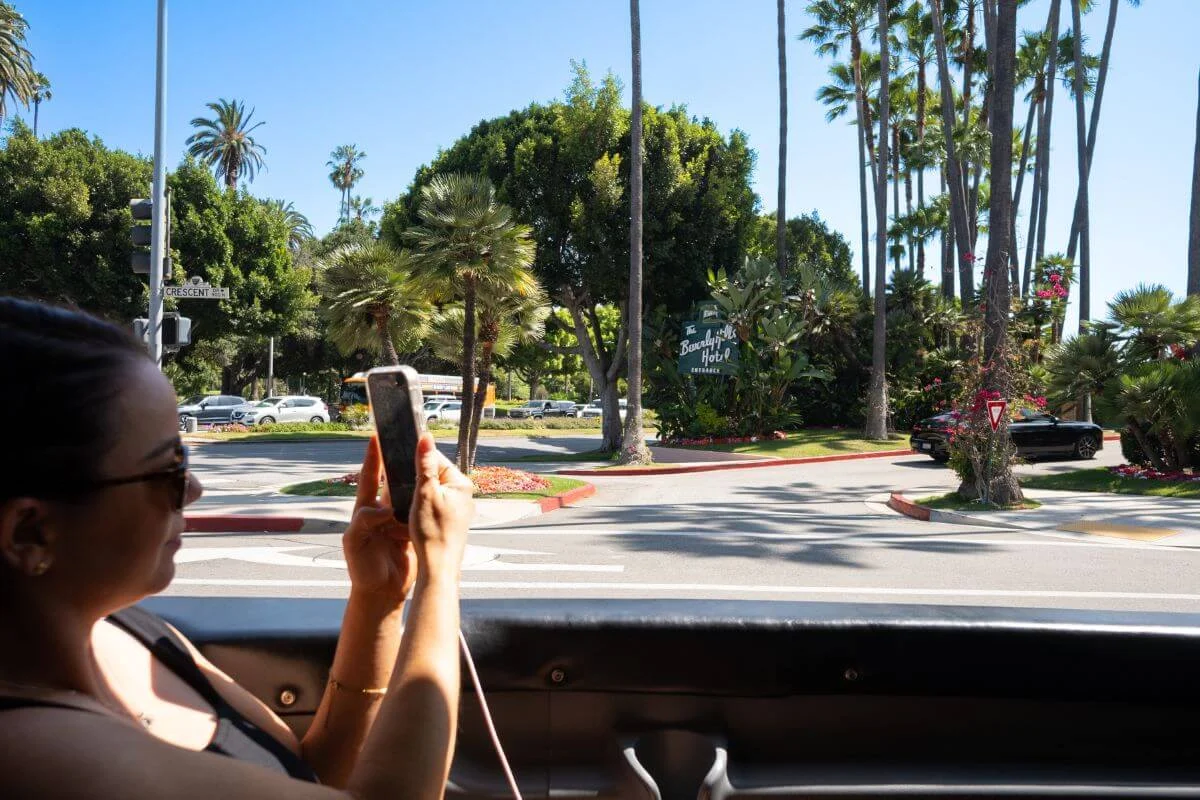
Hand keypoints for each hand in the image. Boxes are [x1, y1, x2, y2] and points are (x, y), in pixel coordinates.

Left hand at [342, 437, 416, 604]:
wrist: (381, 591)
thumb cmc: (362, 567)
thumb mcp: (354, 542)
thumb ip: (364, 521)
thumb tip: (383, 507)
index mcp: (365, 509)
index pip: (369, 477)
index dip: (372, 457)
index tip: (376, 436)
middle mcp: (382, 509)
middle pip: (392, 480)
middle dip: (400, 461)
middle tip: (410, 443)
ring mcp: (398, 519)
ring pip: (408, 494)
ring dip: (416, 480)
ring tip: (427, 462)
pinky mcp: (412, 529)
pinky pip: (420, 511)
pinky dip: (427, 501)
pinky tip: (437, 491)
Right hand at [409, 433, 473, 579]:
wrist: (439, 567)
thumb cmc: (432, 532)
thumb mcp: (424, 493)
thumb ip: (424, 464)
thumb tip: (425, 437)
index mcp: (461, 483)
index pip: (436, 459)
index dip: (416, 461)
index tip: (400, 465)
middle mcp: (464, 493)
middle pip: (434, 475)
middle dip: (417, 479)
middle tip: (403, 490)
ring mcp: (459, 508)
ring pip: (433, 491)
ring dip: (419, 494)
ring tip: (409, 505)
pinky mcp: (453, 520)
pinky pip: (435, 505)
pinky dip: (424, 507)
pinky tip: (415, 516)